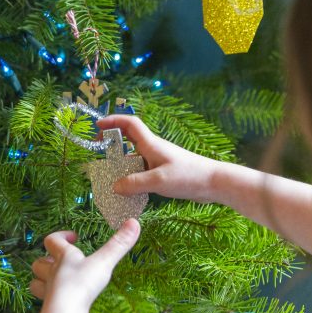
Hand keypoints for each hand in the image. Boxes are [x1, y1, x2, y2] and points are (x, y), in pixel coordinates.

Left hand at [29, 220, 140, 312]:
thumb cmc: (81, 285)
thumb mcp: (103, 263)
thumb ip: (118, 245)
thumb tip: (134, 222)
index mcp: (62, 258)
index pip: (52, 240)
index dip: (61, 236)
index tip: (74, 237)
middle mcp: (52, 273)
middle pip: (38, 263)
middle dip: (46, 260)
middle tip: (59, 261)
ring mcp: (49, 292)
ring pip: (36, 283)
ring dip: (42, 280)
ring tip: (55, 281)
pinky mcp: (51, 309)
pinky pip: (46, 302)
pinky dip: (52, 299)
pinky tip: (64, 302)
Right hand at [97, 114, 220, 203]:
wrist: (214, 182)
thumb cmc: (188, 176)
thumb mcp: (158, 181)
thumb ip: (134, 184)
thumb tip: (114, 187)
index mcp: (151, 144)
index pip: (130, 124)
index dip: (113, 121)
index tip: (98, 126)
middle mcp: (153, 149)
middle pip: (129, 139)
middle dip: (112, 142)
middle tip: (99, 150)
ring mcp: (159, 161)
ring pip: (134, 158)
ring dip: (121, 164)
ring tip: (109, 177)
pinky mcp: (164, 172)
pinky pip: (142, 171)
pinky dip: (132, 177)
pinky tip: (129, 191)